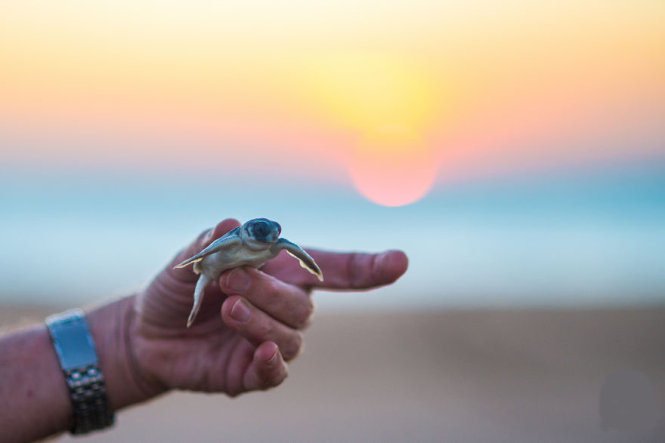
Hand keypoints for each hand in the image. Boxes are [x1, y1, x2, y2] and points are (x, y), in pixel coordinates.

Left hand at [128, 218, 407, 397]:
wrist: (147, 331)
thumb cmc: (179, 286)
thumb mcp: (189, 259)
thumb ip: (212, 243)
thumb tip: (235, 222)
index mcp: (282, 272)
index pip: (336, 271)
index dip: (370, 267)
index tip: (400, 262)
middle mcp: (286, 307)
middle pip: (301, 304)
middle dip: (268, 290)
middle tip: (230, 281)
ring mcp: (272, 341)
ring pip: (290, 335)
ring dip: (260, 319)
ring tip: (228, 306)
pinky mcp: (252, 372)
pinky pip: (276, 372)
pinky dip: (274, 363)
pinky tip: (263, 351)